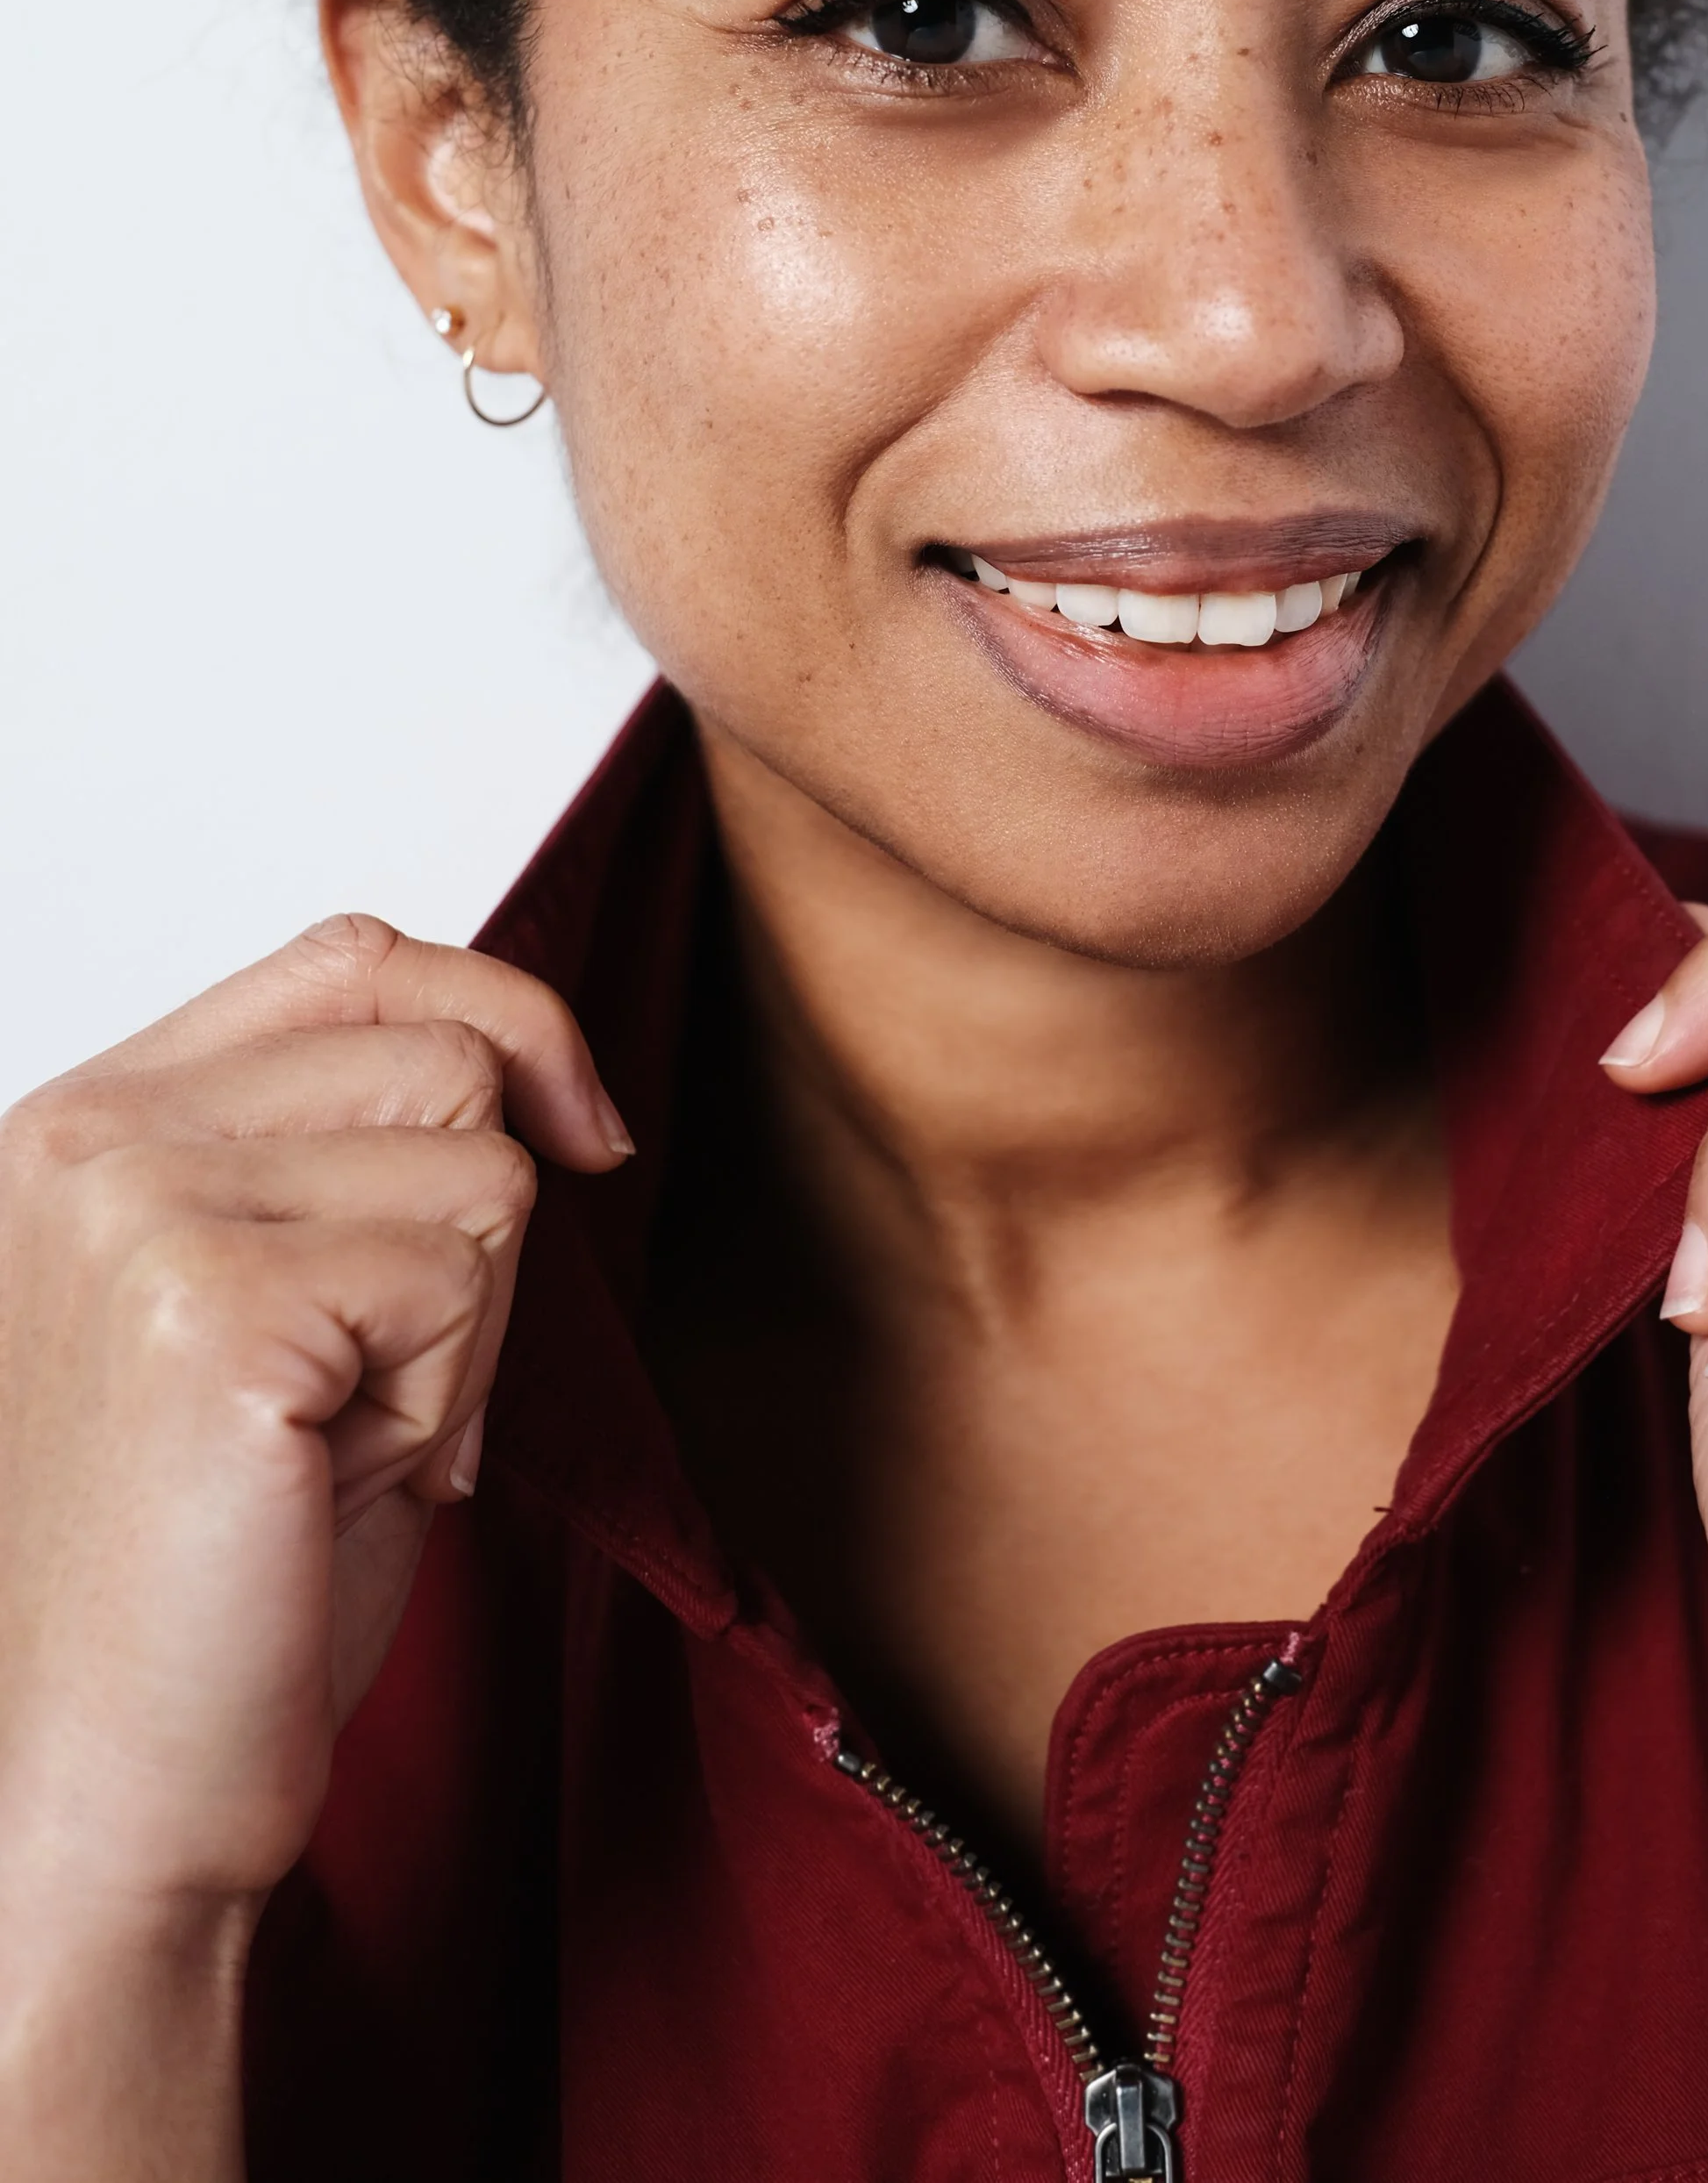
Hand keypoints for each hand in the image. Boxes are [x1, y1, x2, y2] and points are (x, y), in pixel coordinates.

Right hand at [0, 916, 628, 2175]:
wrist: (111, 1789)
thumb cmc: (217, 1565)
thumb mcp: (281, 1299)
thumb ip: (347, 1151)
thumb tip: (548, 1071)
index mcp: (91, 1120)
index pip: (354, 955)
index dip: (504, 1015)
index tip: (581, 1130)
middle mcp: (93, 1137)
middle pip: (450, 1056)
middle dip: (476, 1237)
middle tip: (367, 1393)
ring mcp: (138, 1210)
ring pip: (482, 1168)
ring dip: (468, 1328)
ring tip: (341, 1441)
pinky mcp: (212, 1309)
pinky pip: (470, 1272)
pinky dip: (451, 1398)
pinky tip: (341, 1485)